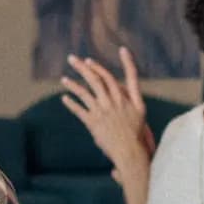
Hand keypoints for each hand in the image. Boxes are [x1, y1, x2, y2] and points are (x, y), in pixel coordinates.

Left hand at [61, 50, 153, 171]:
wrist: (130, 153)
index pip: (130, 77)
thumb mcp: (140, 115)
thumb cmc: (136, 136)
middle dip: (84, 67)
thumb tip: (121, 88)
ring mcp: (104, 111)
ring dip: (73, 84)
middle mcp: (117, 102)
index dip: (128, 63)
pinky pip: (79, 109)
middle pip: (99, 79)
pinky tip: (64, 98)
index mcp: (130, 100)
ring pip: (86, 91)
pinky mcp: (93, 122)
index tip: (124, 50)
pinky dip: (71, 103)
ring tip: (64, 79)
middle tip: (73, 58)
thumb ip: (131, 98)